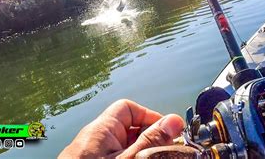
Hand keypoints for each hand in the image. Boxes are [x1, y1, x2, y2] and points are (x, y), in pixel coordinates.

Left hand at [59, 99, 183, 157]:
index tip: (169, 133)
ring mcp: (91, 158)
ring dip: (142, 155)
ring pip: (124, 150)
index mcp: (100, 131)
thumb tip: (173, 122)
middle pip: (129, 131)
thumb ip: (151, 141)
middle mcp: (94, 142)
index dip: (150, 117)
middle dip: (150, 141)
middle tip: (167, 153)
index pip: (128, 109)